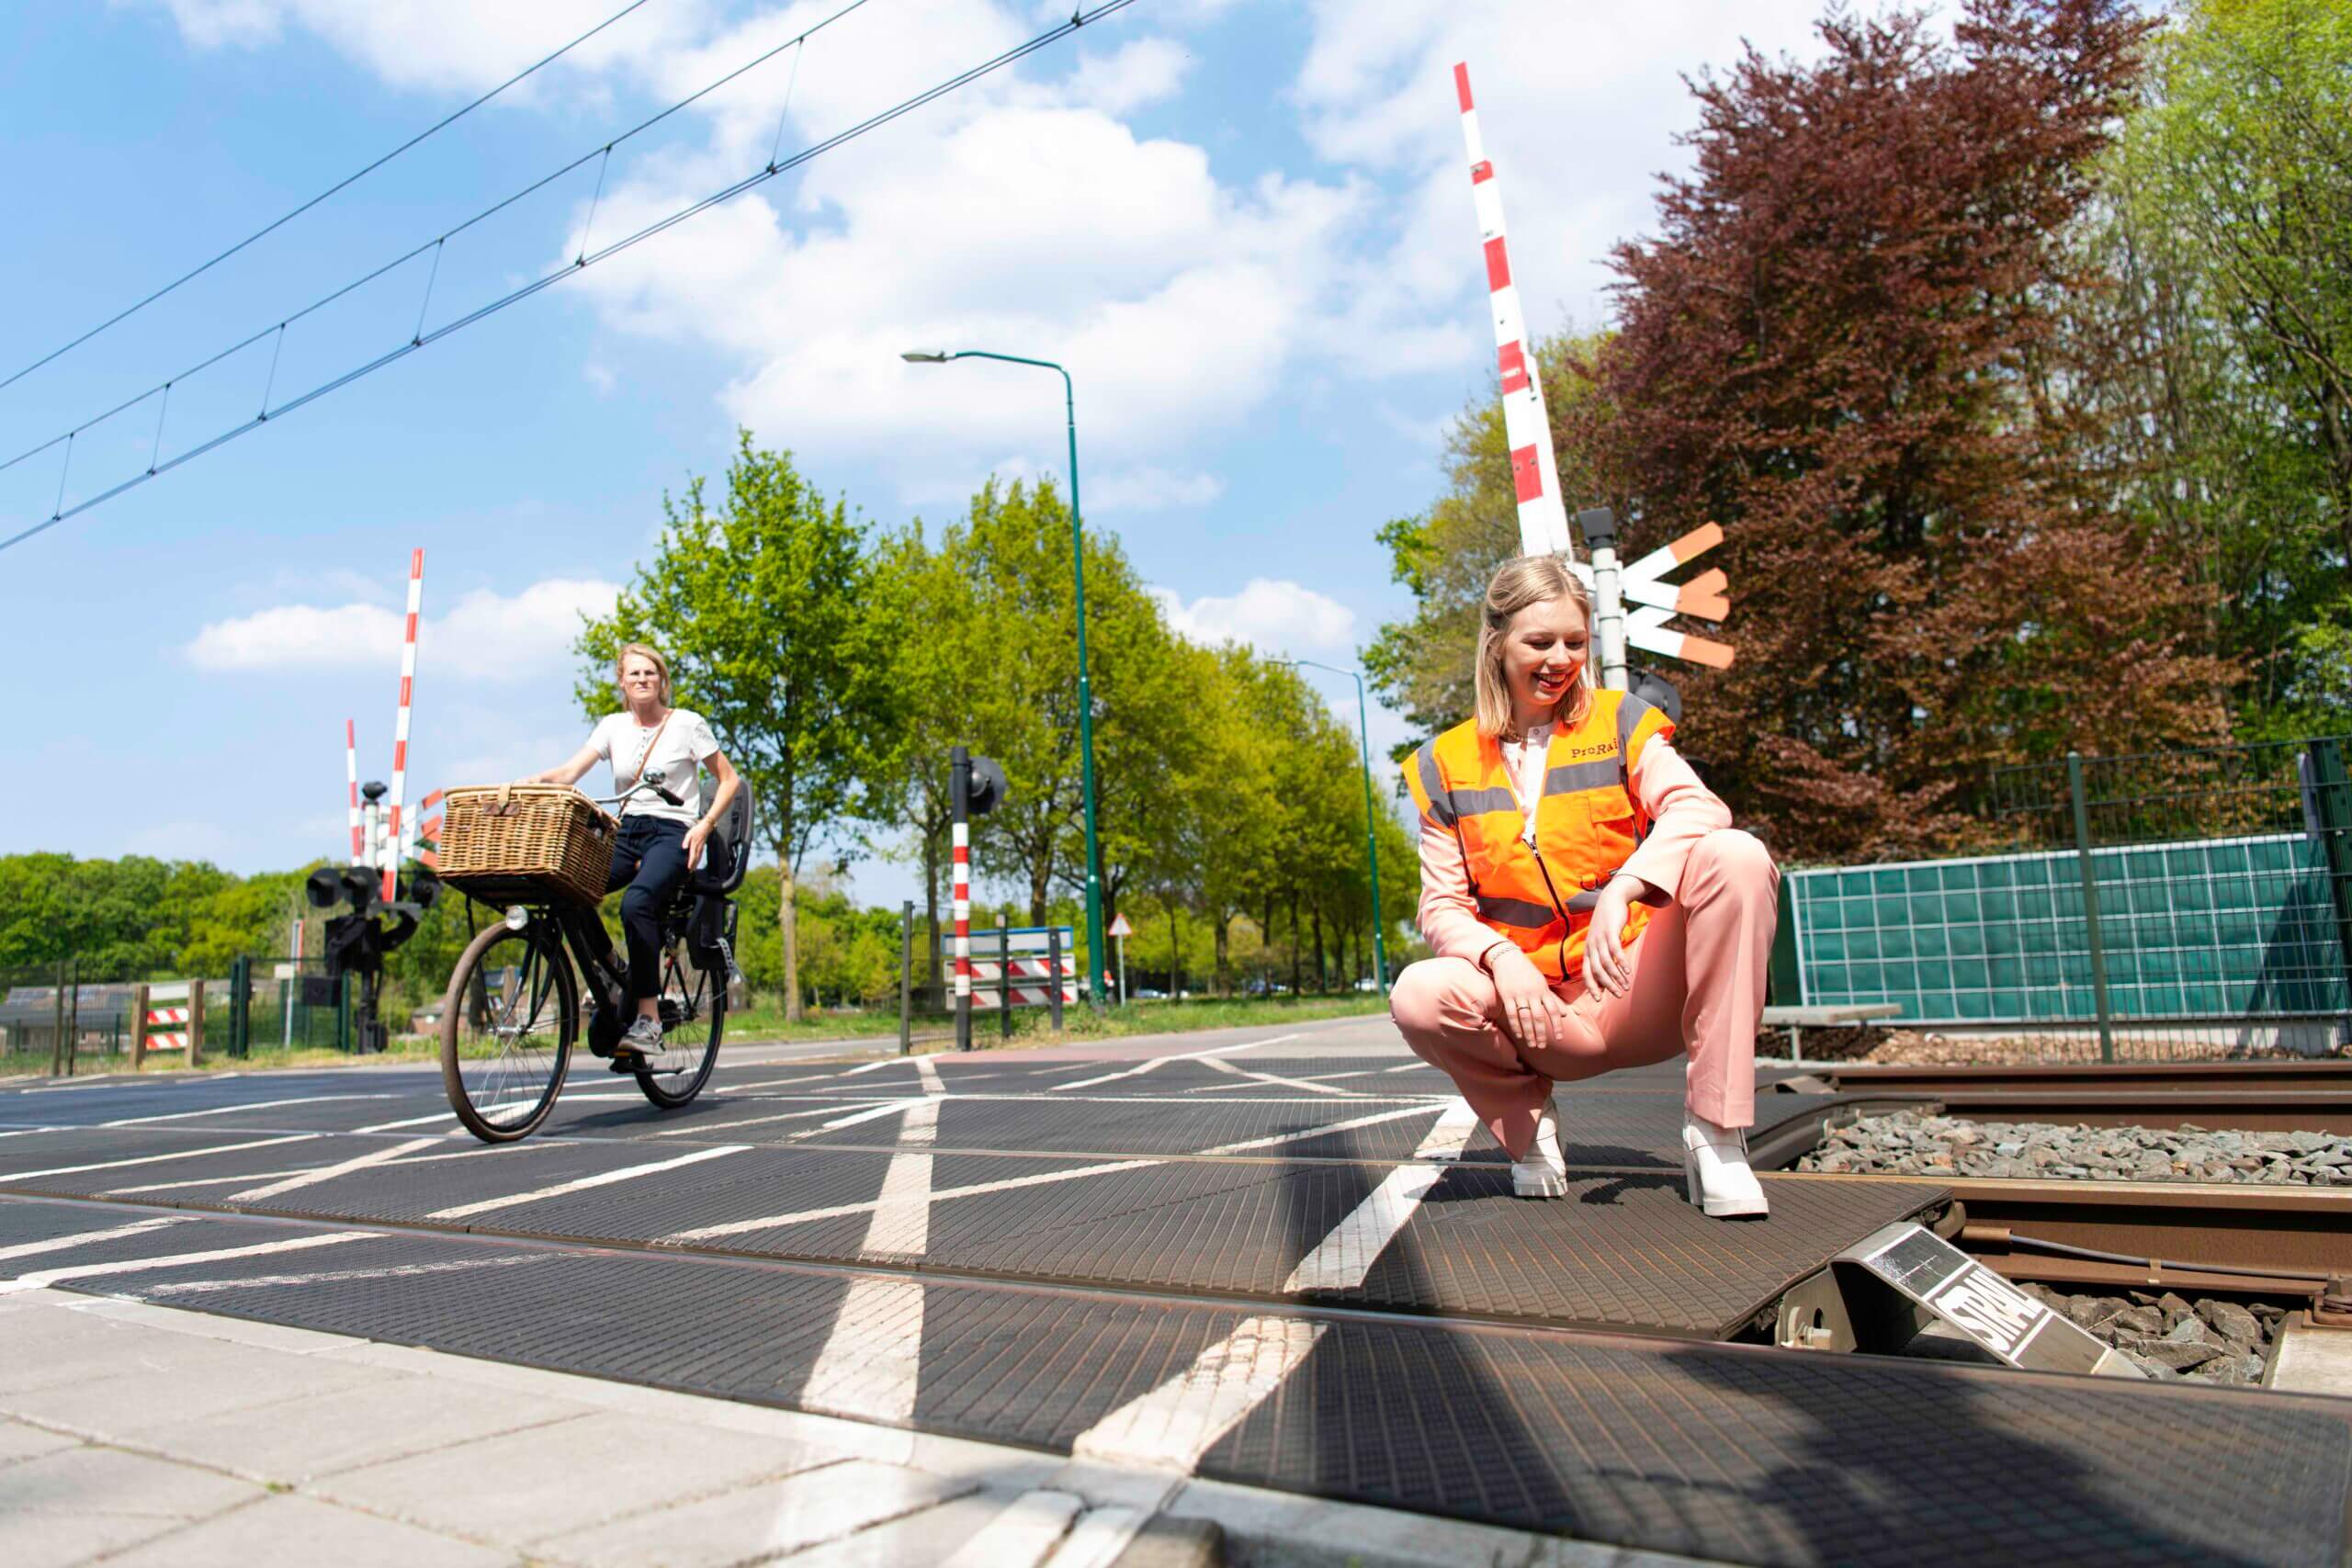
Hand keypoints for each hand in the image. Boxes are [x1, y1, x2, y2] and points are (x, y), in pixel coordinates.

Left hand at [682, 821, 710, 871]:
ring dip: (696, 864)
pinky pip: (700, 855)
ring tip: (694, 869)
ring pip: (699, 858)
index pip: (692, 856)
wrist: (705, 827)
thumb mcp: (689, 834)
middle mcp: (698, 848)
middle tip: (691, 872)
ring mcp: (701, 848)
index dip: (691, 863)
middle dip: (693, 866)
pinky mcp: (702, 847)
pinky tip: (697, 861)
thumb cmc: (696, 830)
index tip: (689, 868)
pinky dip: (699, 860)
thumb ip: (686, 841)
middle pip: (696, 859)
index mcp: (694, 846)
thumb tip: (684, 847)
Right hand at [1489, 945, 1574, 1048]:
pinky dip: (1516, 1026)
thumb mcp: (1542, 983)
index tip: (1559, 1038)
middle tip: (1542, 1046)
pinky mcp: (1507, 995)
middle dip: (1542, 1033)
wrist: (1508, 958)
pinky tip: (1519, 1035)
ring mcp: (1519, 995)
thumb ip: (1553, 1000)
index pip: (1553, 1010)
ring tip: (1532, 1044)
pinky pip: (1512, 1013)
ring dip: (1529, 1033)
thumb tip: (1565, 1015)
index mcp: (1543, 990)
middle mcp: (1533, 993)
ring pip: (1526, 1017)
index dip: (1557, 1025)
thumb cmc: (1527, 972)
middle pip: (1539, 1017)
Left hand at [1583, 875, 1645, 997]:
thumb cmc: (1607, 925)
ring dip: (1616, 976)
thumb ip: (1601, 959)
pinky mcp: (1610, 932)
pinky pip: (1615, 950)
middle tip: (1618, 995)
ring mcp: (1600, 939)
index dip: (1591, 987)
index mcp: (1587, 951)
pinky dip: (1621, 962)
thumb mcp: (1600, 942)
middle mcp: (1591, 946)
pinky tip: (1628, 971)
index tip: (1598, 1000)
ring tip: (1626, 986)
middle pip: (1596, 971)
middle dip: (1607, 985)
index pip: (1586, 973)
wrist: (1611, 900)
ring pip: (1606, 962)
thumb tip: (1604, 979)